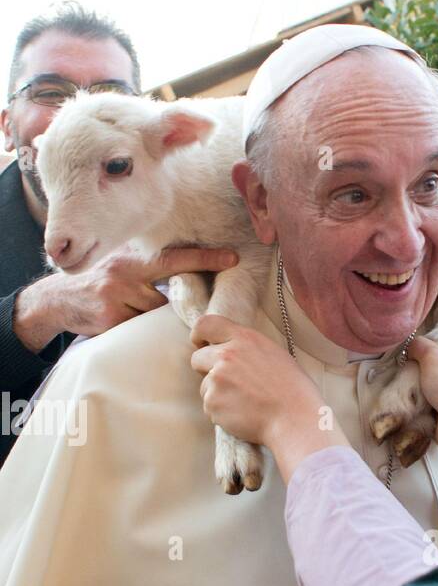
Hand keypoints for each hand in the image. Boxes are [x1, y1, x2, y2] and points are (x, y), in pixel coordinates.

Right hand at [12, 245, 238, 350]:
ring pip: (155, 313)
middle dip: (185, 294)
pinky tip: (118, 320)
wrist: (56, 300)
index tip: (233, 257)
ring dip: (150, 317)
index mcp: (132, 259)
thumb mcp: (122, 268)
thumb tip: (188, 277)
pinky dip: (136, 328)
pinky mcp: (110, 318)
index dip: (204, 258)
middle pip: (169, 290)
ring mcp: (117, 295)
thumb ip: (149, 271)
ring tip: (129, 310)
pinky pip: (138, 327)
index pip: (174, 257)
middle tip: (206, 290)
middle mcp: (125, 272)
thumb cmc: (99, 285)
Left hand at [191, 313, 324, 445]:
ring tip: (245, 403)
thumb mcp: (274, 355)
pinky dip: (222, 413)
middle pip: (197, 358)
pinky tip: (243, 415)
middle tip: (227, 383)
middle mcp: (226, 356)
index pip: (207, 324)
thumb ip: (247, 349)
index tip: (199, 343)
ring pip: (205, 386)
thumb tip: (231, 351)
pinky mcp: (212, 403)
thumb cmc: (292, 390)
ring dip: (218, 394)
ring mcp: (216, 380)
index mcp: (244, 339)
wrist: (294, 420)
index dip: (199, 334)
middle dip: (206, 370)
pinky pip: (210, 407)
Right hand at [406, 335, 437, 500]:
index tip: (418, 340)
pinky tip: (409, 395)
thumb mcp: (434, 356)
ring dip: (419, 382)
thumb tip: (411, 346)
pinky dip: (421, 399)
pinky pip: (430, 398)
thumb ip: (420, 345)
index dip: (435, 337)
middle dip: (422, 362)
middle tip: (407, 360)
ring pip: (433, 380)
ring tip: (405, 378)